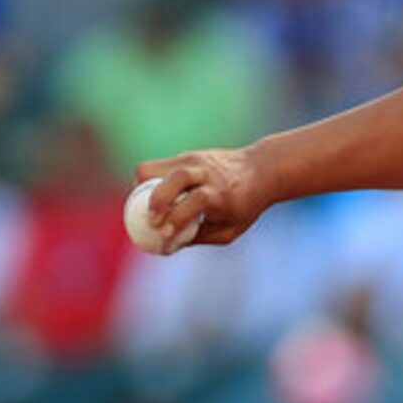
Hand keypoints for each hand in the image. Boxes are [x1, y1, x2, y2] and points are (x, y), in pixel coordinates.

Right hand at [135, 143, 279, 248]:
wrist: (260, 170)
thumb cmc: (244, 206)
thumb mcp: (229, 230)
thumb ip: (199, 237)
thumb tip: (167, 245)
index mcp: (221, 194)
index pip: (196, 200)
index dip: (178, 218)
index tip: (165, 236)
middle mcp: (207, 173)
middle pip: (176, 178)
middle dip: (156, 201)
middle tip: (151, 221)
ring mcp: (193, 161)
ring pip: (155, 167)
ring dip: (142, 189)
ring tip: (143, 208)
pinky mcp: (184, 156)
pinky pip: (154, 167)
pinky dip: (146, 182)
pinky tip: (149, 198)